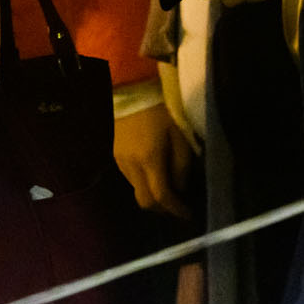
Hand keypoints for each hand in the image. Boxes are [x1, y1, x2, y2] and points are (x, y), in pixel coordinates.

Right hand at [115, 102, 194, 218]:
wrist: (131, 88)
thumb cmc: (161, 109)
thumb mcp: (179, 134)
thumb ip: (182, 165)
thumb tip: (180, 189)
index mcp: (149, 160)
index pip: (161, 197)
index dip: (176, 210)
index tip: (188, 215)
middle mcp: (131, 166)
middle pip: (145, 202)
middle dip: (163, 209)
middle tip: (178, 207)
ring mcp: (120, 161)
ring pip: (136, 191)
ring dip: (152, 196)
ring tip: (168, 189)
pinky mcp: (115, 155)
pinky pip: (130, 178)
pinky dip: (143, 183)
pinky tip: (153, 173)